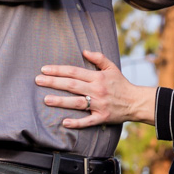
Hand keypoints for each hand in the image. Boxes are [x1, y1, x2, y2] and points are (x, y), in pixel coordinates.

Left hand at [35, 50, 155, 126]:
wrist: (136, 102)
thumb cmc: (121, 84)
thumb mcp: (112, 67)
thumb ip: (98, 58)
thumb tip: (83, 51)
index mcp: (97, 77)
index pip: (74, 72)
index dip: (58, 70)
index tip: (44, 69)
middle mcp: (97, 90)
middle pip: (72, 85)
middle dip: (53, 82)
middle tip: (38, 80)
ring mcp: (99, 104)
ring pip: (76, 102)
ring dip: (60, 101)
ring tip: (46, 99)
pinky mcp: (102, 117)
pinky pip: (87, 121)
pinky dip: (76, 122)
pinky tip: (64, 122)